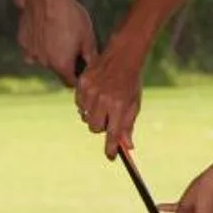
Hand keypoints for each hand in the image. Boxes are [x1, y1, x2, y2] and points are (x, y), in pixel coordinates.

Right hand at [18, 0, 98, 82]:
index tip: (82, 68)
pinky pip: (33, 47)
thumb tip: (94, 69)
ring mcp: (31, 53)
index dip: (78, 77)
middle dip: (64, 61)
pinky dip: (39, 43)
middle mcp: (44, 63)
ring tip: (59, 34)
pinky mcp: (23, 41)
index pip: (70, 82)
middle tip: (72, 44)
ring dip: (50, 52)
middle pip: (57, 69)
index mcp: (62, 65)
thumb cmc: (70, 17)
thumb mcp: (88, 37)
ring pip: (43, 58)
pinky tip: (45, 29)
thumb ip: (91, 57)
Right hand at [75, 41, 145, 155]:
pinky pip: (79, 104)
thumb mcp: (133, 104)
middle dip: (101, 127)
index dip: (110, 148)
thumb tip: (128, 146)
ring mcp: (91, 91)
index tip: (110, 156)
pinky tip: (95, 94)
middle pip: (94, 128)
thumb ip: (128, 125)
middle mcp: (104, 100)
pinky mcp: (82, 83)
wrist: (122, 56)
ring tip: (102, 102)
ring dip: (93, 114)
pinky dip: (86, 103)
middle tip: (107, 118)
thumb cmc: (130, 82)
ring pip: (85, 117)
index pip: (113, 133)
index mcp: (120, 106)